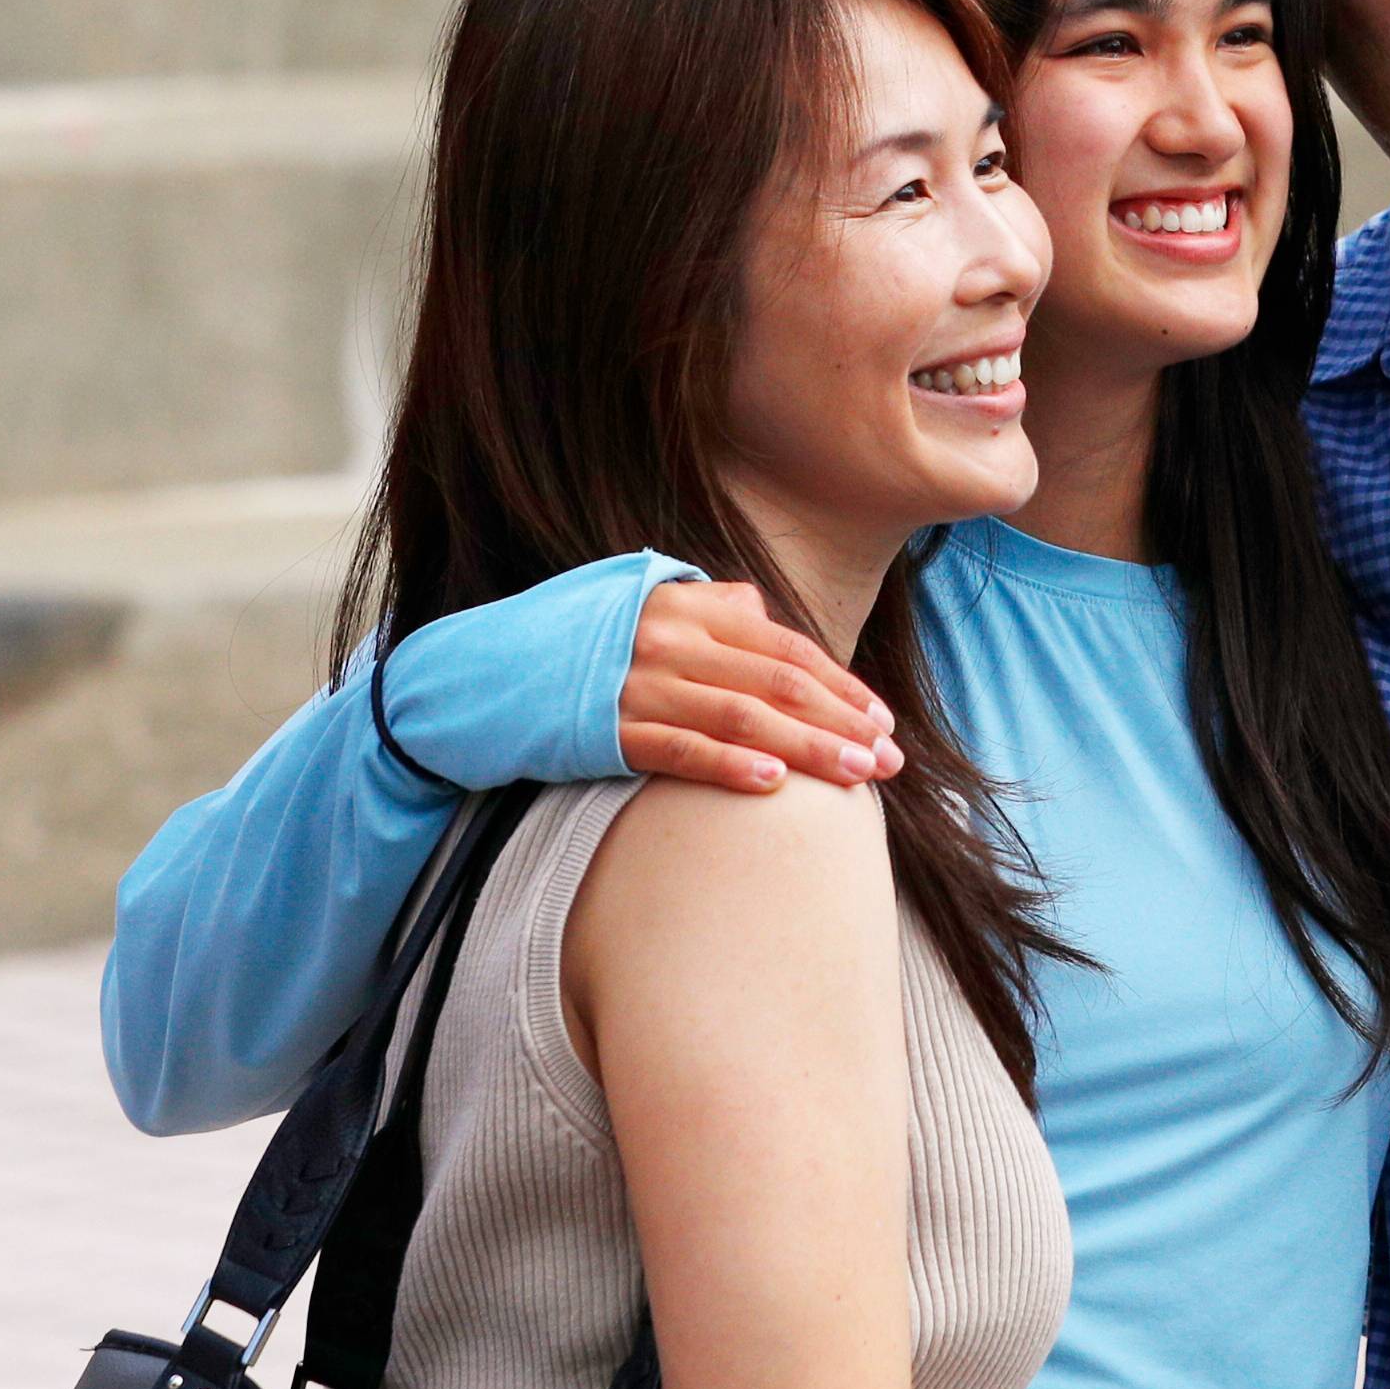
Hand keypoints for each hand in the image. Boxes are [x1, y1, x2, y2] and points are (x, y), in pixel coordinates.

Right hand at [621, 580, 898, 792]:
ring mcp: (642, 685)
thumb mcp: (656, 605)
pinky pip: (681, 749)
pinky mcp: (610, 730)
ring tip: (856, 775)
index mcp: (695, 610)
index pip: (788, 649)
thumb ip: (716, 608)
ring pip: (743, 717)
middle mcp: (675, 643)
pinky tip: (774, 783)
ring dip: (808, 748)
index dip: (842, 686)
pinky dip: (730, 764)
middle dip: (843, 724)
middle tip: (890, 760)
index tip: (884, 721)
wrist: (500, 670)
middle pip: (779, 684)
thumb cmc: (597, 641)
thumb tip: (768, 615)